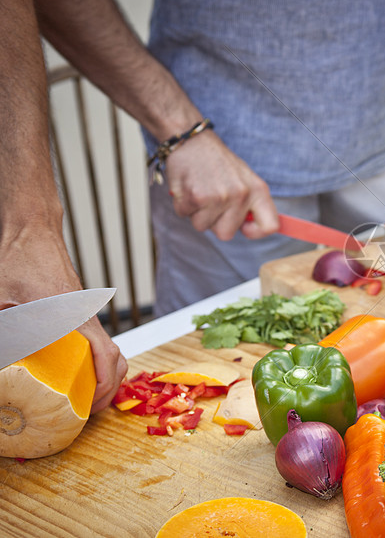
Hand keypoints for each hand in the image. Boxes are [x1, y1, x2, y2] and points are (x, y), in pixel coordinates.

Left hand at [0, 225, 126, 413]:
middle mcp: (86, 316)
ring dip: (107, 376)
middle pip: (116, 357)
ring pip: (111, 351)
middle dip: (109, 388)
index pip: (104, 353)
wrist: (32, 230)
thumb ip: (3, 323)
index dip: (104, 382)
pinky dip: (99, 362)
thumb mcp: (0, 295)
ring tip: (89, 398)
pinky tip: (79, 373)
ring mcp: (86, 314)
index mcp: (72, 316)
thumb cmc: (18, 257)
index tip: (93, 404)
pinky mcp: (80, 312)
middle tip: (90, 411)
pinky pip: (99, 342)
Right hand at [165, 131, 278, 240]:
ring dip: (197, 213)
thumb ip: (251, 204)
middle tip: (212, 200)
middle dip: (215, 221)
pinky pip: (185, 215)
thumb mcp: (245, 179)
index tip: (244, 227)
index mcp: (258, 190)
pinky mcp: (196, 197)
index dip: (256, 232)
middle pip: (226, 234)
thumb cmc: (219, 163)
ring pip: (202, 226)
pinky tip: (189, 187)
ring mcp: (219, 197)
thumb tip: (251, 229)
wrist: (193, 141)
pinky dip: (183, 205)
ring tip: (200, 191)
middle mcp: (241, 195)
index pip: (270, 226)